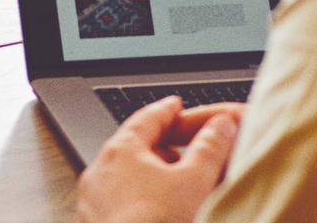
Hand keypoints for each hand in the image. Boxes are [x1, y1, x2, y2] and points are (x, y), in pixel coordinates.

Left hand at [76, 97, 242, 222]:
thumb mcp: (193, 183)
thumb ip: (209, 149)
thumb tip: (221, 126)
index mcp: (120, 150)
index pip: (147, 117)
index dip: (167, 110)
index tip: (175, 104)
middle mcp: (100, 172)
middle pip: (136, 148)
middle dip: (162, 148)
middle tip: (184, 151)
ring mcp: (94, 203)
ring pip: (128, 179)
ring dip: (152, 179)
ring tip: (176, 190)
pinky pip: (122, 204)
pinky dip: (142, 202)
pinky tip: (159, 215)